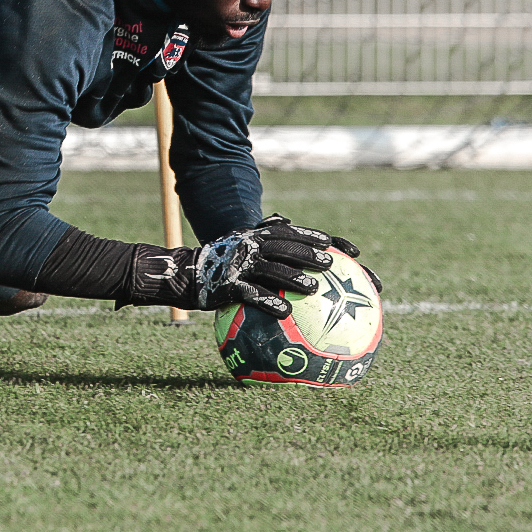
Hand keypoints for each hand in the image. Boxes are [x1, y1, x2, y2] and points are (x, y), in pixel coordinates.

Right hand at [195, 214, 360, 318]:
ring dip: (294, 278)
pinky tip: (285, 312)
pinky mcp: (229, 283)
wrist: (187, 271)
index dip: (319, 238)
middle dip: (309, 254)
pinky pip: (252, 293)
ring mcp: (240, 263)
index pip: (294, 232)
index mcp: (259, 234)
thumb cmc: (221, 259)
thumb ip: (264, 230)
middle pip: (285, 247)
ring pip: (271, 269)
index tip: (343, 248)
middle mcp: (251, 244)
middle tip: (331, 264)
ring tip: (314, 289)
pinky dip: (269, 301)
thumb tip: (287, 219)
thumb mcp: (242, 239)